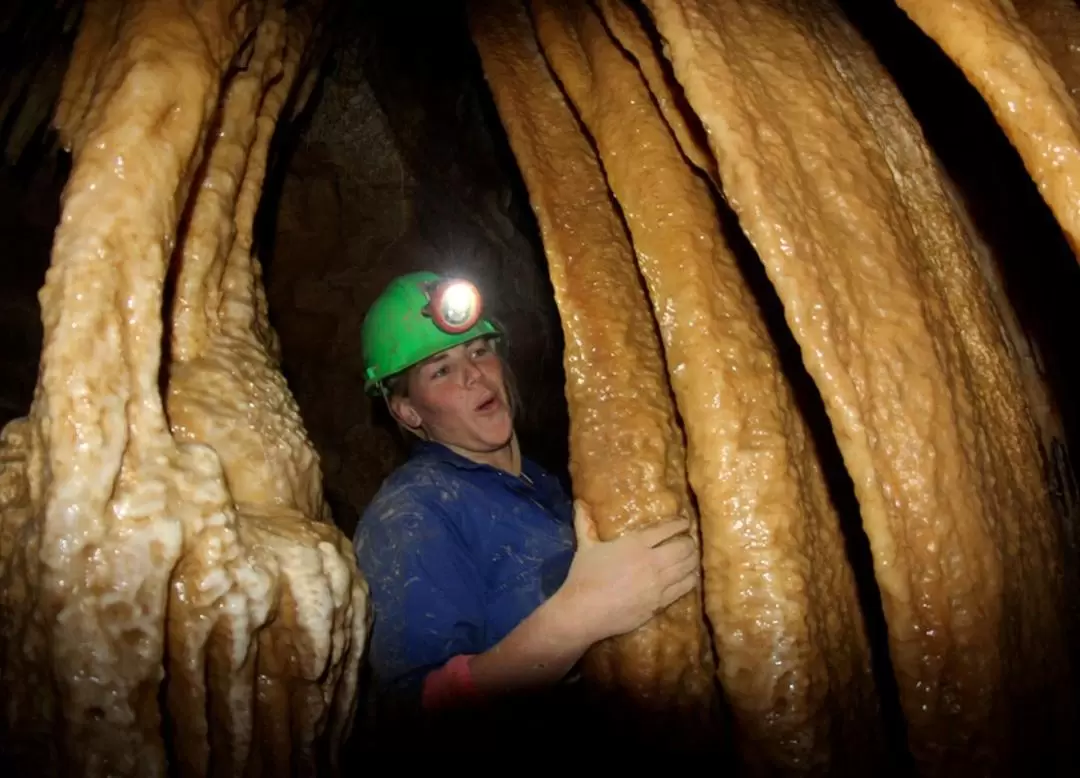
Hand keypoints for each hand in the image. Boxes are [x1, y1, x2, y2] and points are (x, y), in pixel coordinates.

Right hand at [551, 500, 700, 646]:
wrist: (585, 611)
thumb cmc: (584, 577)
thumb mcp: (585, 547)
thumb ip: (585, 524)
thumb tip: (579, 503)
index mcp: (635, 543)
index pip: (666, 529)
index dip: (679, 524)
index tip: (685, 522)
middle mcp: (652, 560)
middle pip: (683, 547)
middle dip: (689, 542)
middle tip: (689, 541)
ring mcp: (659, 583)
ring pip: (687, 567)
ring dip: (693, 560)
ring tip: (693, 557)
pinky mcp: (660, 602)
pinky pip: (684, 588)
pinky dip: (690, 580)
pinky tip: (690, 577)